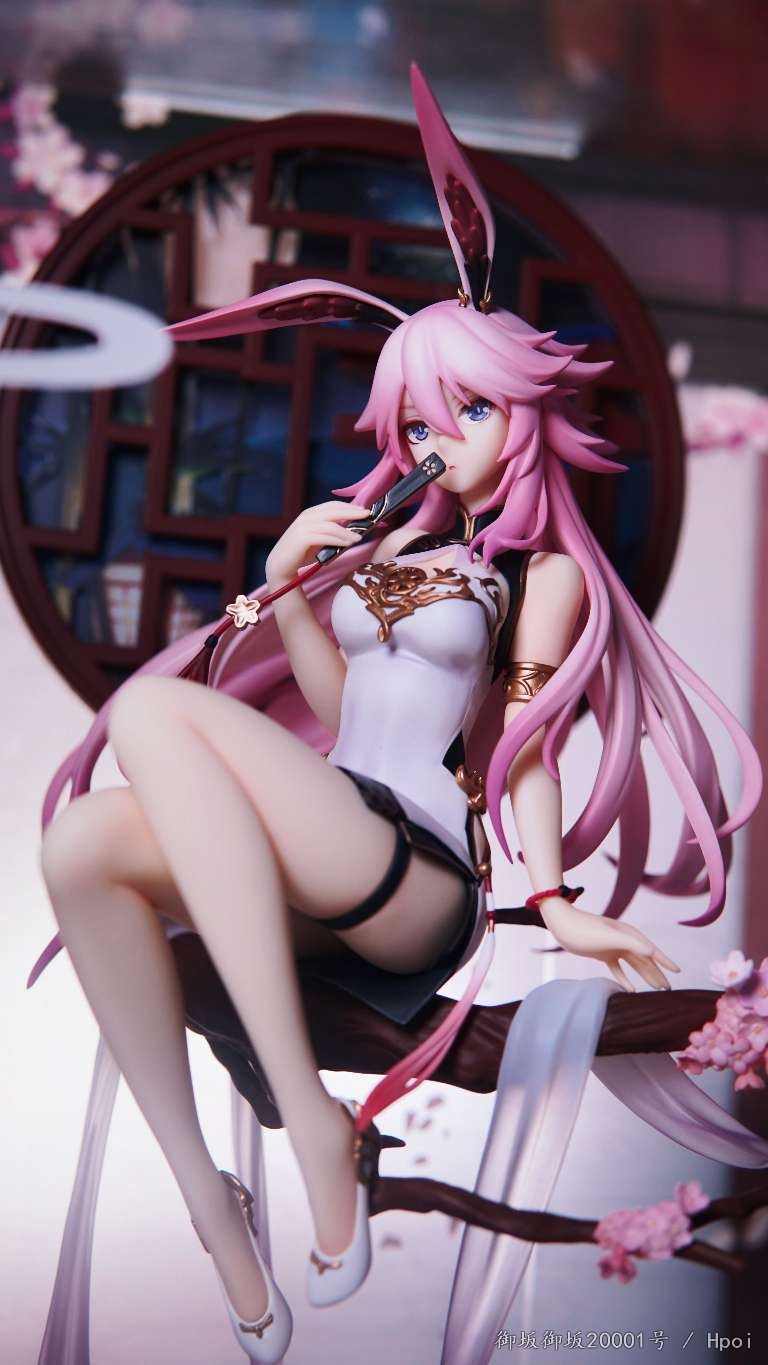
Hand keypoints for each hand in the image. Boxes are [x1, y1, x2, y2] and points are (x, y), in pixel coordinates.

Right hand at [265, 501, 370, 585]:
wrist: (280, 566)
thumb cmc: (301, 553)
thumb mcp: (319, 540)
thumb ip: (332, 533)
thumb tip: (354, 532)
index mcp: (310, 514)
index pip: (333, 505)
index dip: (349, 506)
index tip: (364, 510)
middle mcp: (306, 517)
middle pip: (334, 511)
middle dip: (352, 512)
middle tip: (367, 515)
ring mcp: (303, 526)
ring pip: (331, 525)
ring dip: (347, 531)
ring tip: (359, 537)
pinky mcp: (302, 538)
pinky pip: (325, 537)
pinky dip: (338, 540)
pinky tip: (348, 543)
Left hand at [538, 899, 680, 991]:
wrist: (561, 924)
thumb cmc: (583, 929)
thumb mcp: (608, 937)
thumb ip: (631, 943)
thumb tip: (653, 952)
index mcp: (628, 935)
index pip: (651, 950)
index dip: (665, 961)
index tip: (677, 972)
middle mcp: (624, 940)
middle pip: (645, 960)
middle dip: (658, 973)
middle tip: (669, 989)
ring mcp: (613, 947)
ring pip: (634, 965)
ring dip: (645, 976)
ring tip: (657, 989)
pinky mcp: (603, 953)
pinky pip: (618, 969)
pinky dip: (625, 979)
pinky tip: (631, 990)